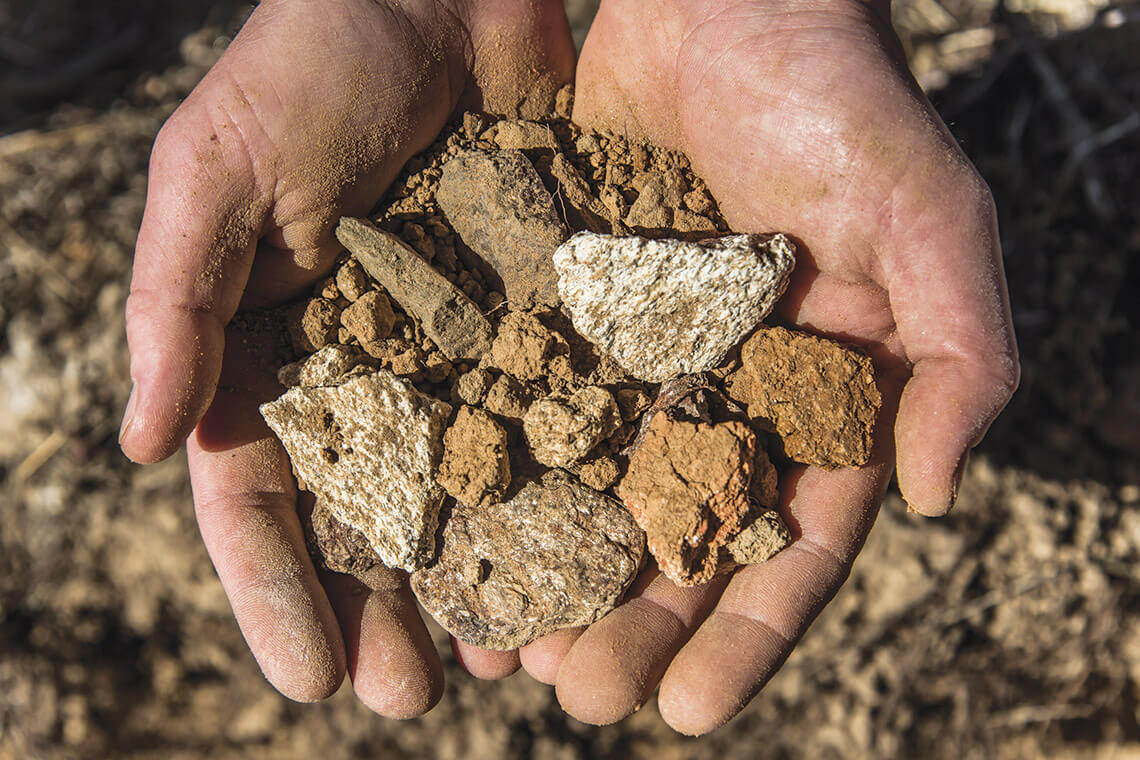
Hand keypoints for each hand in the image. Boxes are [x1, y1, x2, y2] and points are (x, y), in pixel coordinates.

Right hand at [119, 0, 573, 714]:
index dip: (277, 591)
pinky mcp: (540, 321)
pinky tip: (585, 558)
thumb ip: (177, 302)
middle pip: (368, 520)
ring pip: (466, 493)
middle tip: (412, 699)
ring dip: (477, 578)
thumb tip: (135, 447)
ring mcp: (459, 353)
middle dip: (384, 612)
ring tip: (502, 661)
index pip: (259, 496)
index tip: (312, 680)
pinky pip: (552, 424)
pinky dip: (562, 496)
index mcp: (272, 351)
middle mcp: (367, 371)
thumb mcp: (219, 172)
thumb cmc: (312, 62)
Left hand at [514, 0, 1018, 733]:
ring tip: (504, 647)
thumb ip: (956, 354)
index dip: (746, 630)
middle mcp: (728, 395)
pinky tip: (453, 535)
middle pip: (680, 536)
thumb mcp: (930, 218)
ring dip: (557, 573)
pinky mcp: (566, 312)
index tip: (691, 710)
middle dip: (637, 624)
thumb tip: (926, 496)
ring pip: (594, 491)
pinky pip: (527, 407)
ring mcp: (641, 361)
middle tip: (580, 697)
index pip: (789, 538)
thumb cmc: (842, 100)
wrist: (729, 2)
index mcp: (820, 397)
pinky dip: (495, 474)